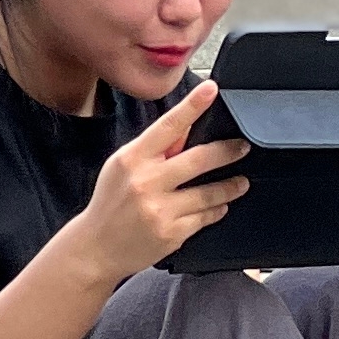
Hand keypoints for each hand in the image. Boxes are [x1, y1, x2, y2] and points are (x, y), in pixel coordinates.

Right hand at [74, 80, 250, 283]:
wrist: (95, 248)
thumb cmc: (110, 203)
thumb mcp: (123, 166)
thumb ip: (155, 148)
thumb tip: (186, 124)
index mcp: (132, 159)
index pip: (167, 126)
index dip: (192, 106)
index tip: (211, 89)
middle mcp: (146, 182)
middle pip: (199, 159)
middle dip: (228, 152)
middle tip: (242, 147)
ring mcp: (159, 209)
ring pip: (209, 192)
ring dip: (230, 186)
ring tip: (240, 182)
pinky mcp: (171, 233)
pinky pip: (205, 217)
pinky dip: (216, 210)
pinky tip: (219, 207)